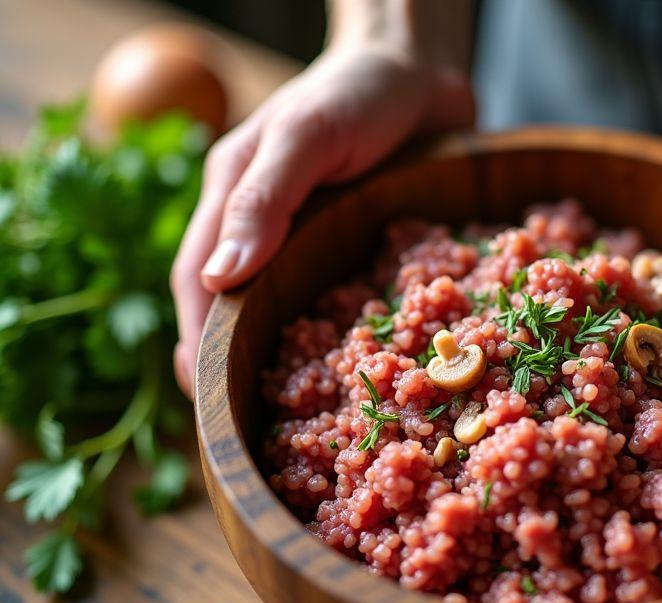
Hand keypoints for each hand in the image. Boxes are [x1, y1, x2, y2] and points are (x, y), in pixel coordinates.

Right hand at [170, 44, 472, 396]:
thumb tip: (218, 281)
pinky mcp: (349, 243)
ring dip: (284, 359)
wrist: (418, 68)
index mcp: (231, 197)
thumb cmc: (356, 90)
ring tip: (300, 415)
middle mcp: (262, 225)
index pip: (197, 285)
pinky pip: (333, 299)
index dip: (199, 344)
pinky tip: (355, 372)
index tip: (208, 405)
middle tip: (251, 428)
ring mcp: (306, 238)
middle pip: (233, 308)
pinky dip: (335, 336)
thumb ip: (263, 200)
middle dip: (236, 365)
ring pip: (280, 310)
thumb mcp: (306, 136)